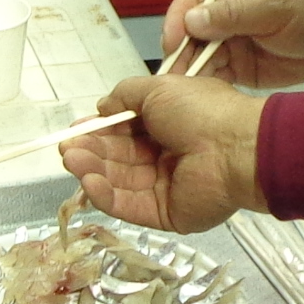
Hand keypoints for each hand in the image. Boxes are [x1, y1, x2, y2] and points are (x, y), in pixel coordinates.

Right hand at [62, 69, 262, 231]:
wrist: (236, 148)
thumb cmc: (200, 112)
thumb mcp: (158, 88)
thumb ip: (124, 96)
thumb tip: (101, 108)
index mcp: (167, 125)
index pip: (125, 132)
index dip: (99, 131)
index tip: (75, 131)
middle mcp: (165, 156)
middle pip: (118, 158)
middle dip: (91, 152)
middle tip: (67, 148)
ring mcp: (165, 188)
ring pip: (120, 182)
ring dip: (93, 171)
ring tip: (72, 160)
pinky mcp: (165, 215)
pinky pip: (130, 206)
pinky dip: (106, 196)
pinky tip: (88, 182)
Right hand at [159, 0, 303, 88]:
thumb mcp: (277, 7)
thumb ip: (236, 14)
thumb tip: (192, 21)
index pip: (191, 0)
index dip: (177, 21)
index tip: (172, 45)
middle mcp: (222, 13)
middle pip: (188, 32)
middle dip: (180, 54)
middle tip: (173, 80)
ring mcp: (227, 41)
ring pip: (197, 56)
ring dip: (188, 73)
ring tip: (182, 95)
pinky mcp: (236, 66)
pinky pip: (212, 75)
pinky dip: (203, 86)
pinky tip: (198, 100)